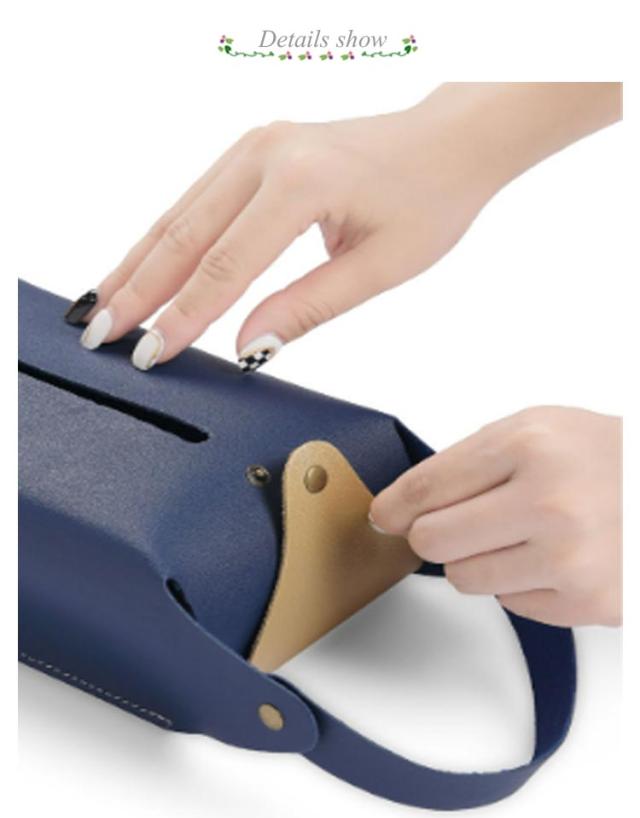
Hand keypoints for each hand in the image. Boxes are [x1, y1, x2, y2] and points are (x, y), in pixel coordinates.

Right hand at [71, 84, 620, 369]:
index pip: (225, 266)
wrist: (450, 141)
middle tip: (100, 336)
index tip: (149, 355)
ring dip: (139, 263)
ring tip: (103, 305)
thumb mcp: (379, 266)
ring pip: (179, 214)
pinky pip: (196, 200)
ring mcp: (255, 145)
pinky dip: (165, 238)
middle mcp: (266, 153)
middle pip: (184, 234)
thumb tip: (245, 348)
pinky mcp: (254, 150)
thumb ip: (307, 307)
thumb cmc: (430, 200)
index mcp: (301, 182)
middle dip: (139, 290)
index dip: (183, 317)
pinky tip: (141, 266)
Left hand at [369, 407, 621, 626]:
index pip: (427, 486)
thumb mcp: (538, 429)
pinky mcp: (587, 602)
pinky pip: (509, 602)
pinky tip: (550, 556)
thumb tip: (402, 506)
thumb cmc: (605, 457)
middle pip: (433, 540)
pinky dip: (518, 582)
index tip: (385, 515)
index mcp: (529, 447)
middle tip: (454, 524)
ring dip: (476, 559)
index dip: (395, 505)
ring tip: (516, 534)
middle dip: (431, 533)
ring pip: (463, 578)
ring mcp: (569, 558)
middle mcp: (548, 503)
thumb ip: (468, 461)